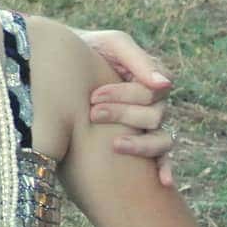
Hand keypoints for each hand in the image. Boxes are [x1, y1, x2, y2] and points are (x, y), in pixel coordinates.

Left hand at [75, 27, 175, 187]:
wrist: (60, 60)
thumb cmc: (87, 49)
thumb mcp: (109, 45)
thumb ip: (136, 58)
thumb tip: (163, 84)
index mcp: (149, 79)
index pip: (153, 93)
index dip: (126, 95)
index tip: (94, 96)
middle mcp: (153, 104)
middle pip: (154, 117)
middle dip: (123, 115)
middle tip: (93, 114)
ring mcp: (148, 125)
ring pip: (161, 140)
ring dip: (140, 144)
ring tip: (116, 146)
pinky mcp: (139, 141)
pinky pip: (162, 158)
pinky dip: (166, 168)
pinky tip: (163, 182)